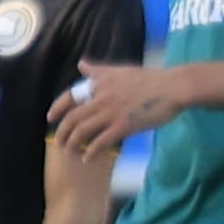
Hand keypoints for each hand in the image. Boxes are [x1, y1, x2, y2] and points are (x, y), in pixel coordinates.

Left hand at [49, 61, 183, 157]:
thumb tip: (81, 64)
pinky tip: (88, 159)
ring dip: (72, 144)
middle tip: (60, 142)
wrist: (173, 88)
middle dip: (62, 133)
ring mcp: (111, 112)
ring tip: (71, 152)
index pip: (70, 96)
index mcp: (100, 84)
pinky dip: (91, 152)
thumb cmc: (150, 79)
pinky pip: (100, 142)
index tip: (50, 118)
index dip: (57, 108)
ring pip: (82, 131)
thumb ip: (99, 70)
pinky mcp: (123, 126)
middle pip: (72, 118)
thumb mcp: (120, 70)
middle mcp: (101, 97)